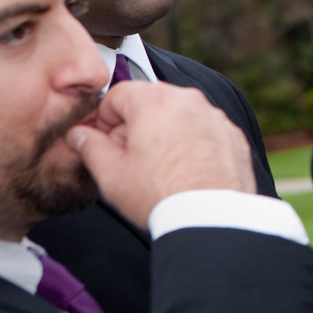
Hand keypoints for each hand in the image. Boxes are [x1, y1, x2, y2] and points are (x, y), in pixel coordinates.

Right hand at [68, 81, 255, 227]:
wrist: (210, 217)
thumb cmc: (163, 195)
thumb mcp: (111, 173)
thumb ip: (90, 146)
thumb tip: (80, 136)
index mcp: (155, 101)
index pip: (117, 95)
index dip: (104, 118)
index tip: (103, 138)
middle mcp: (188, 101)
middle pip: (150, 102)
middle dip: (134, 125)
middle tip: (128, 157)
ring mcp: (214, 117)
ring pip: (179, 116)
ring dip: (164, 133)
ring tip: (157, 169)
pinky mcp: (232, 136)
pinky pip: (204, 131)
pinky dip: (192, 144)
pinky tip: (184, 171)